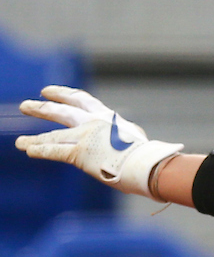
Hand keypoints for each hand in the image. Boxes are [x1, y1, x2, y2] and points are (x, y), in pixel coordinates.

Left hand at [15, 85, 182, 199]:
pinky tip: (27, 149)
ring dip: (34, 138)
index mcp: (110, 118)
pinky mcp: (79, 154)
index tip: (50, 91)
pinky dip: (39, 150)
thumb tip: (132, 145)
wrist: (149, 164)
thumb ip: (127, 140)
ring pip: (54, 135)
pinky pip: (53, 151)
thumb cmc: (151, 158)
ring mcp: (85, 138)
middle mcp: (95, 124)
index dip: (65, 94)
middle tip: (27, 105)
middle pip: (63, 112)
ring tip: (19, 141)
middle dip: (43, 108)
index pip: (83, 101)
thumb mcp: (137, 141)